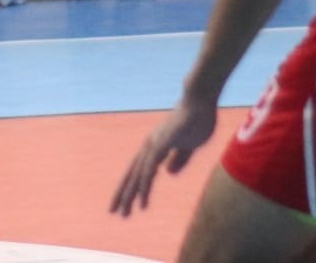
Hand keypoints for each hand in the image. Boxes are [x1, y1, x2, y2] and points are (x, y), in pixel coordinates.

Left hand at [111, 93, 217, 217]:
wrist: (200, 101)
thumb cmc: (196, 120)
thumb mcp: (189, 146)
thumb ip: (179, 158)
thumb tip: (167, 173)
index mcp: (155, 146)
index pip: (138, 170)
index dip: (131, 186)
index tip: (124, 201)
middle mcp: (149, 146)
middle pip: (132, 174)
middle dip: (124, 194)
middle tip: (115, 212)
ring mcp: (154, 144)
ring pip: (138, 175)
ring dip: (131, 195)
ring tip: (126, 213)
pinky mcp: (161, 144)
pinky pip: (150, 169)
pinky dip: (144, 185)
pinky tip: (141, 199)